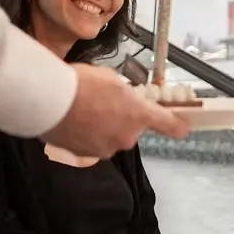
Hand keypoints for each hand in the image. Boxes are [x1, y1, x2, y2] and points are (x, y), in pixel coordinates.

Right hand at [44, 64, 189, 157]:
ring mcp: (105, 148)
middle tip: (102, 103)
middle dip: (120, 119)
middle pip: (131, 130)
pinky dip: (84, 135)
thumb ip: (125, 93)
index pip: (170, 125)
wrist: (49, 100)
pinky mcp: (84, 155)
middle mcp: (127, 137)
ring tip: (82, 110)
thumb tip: (123, 98)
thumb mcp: (112, 79)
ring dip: (101, 127)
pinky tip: (72, 119)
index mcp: (139, 115)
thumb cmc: (82, 83)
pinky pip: (90, 144)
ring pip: (109, 137)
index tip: (183, 125)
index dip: (178, 125)